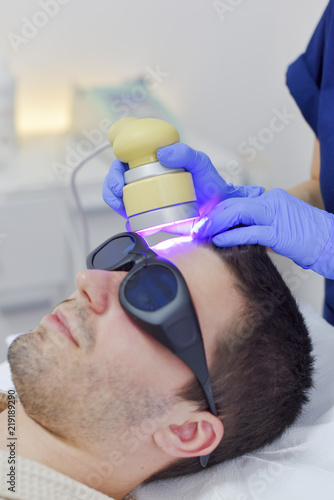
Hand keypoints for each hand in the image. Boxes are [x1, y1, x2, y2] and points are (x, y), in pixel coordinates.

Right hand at [102, 143, 263, 217]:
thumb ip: (185, 153)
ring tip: (124, 211)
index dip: (116, 168)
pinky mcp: (153, 218)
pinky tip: (134, 224)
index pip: (126, 160)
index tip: (118, 178)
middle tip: (118, 195)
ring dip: (117, 205)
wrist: (219, 209)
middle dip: (111, 189)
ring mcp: (149, 199)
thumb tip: (162, 153)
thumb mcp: (200, 163)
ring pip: (122, 201)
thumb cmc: (210, 183)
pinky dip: (131, 223)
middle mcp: (148, 180)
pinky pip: (135, 220)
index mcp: (154, 163)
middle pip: (118, 181)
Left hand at [194, 188, 333, 278]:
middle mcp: (272, 202)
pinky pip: (252, 232)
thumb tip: (233, 235)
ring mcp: (277, 216)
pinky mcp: (281, 233)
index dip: (216, 209)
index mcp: (270, 199)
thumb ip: (257, 226)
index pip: (236, 199)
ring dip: (217, 223)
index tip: (202, 220)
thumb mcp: (278, 226)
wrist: (331, 241)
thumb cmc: (304, 238)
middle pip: (234, 203)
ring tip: (203, 233)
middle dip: (212, 216)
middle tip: (196, 228)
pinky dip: (233, 236)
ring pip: (239, 212)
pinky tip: (220, 242)